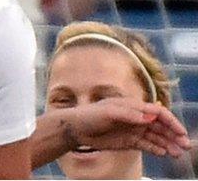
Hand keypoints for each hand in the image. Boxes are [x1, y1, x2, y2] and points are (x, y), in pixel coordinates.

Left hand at [66, 97, 190, 156]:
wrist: (75, 129)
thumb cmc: (90, 116)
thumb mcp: (108, 112)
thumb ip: (129, 114)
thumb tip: (149, 117)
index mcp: (133, 106)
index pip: (157, 113)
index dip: (171, 121)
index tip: (180, 132)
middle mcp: (136, 118)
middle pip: (160, 126)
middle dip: (173, 135)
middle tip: (185, 145)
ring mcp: (133, 130)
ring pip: (155, 137)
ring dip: (168, 143)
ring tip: (177, 153)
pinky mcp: (128, 141)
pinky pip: (146, 145)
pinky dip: (156, 149)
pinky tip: (164, 153)